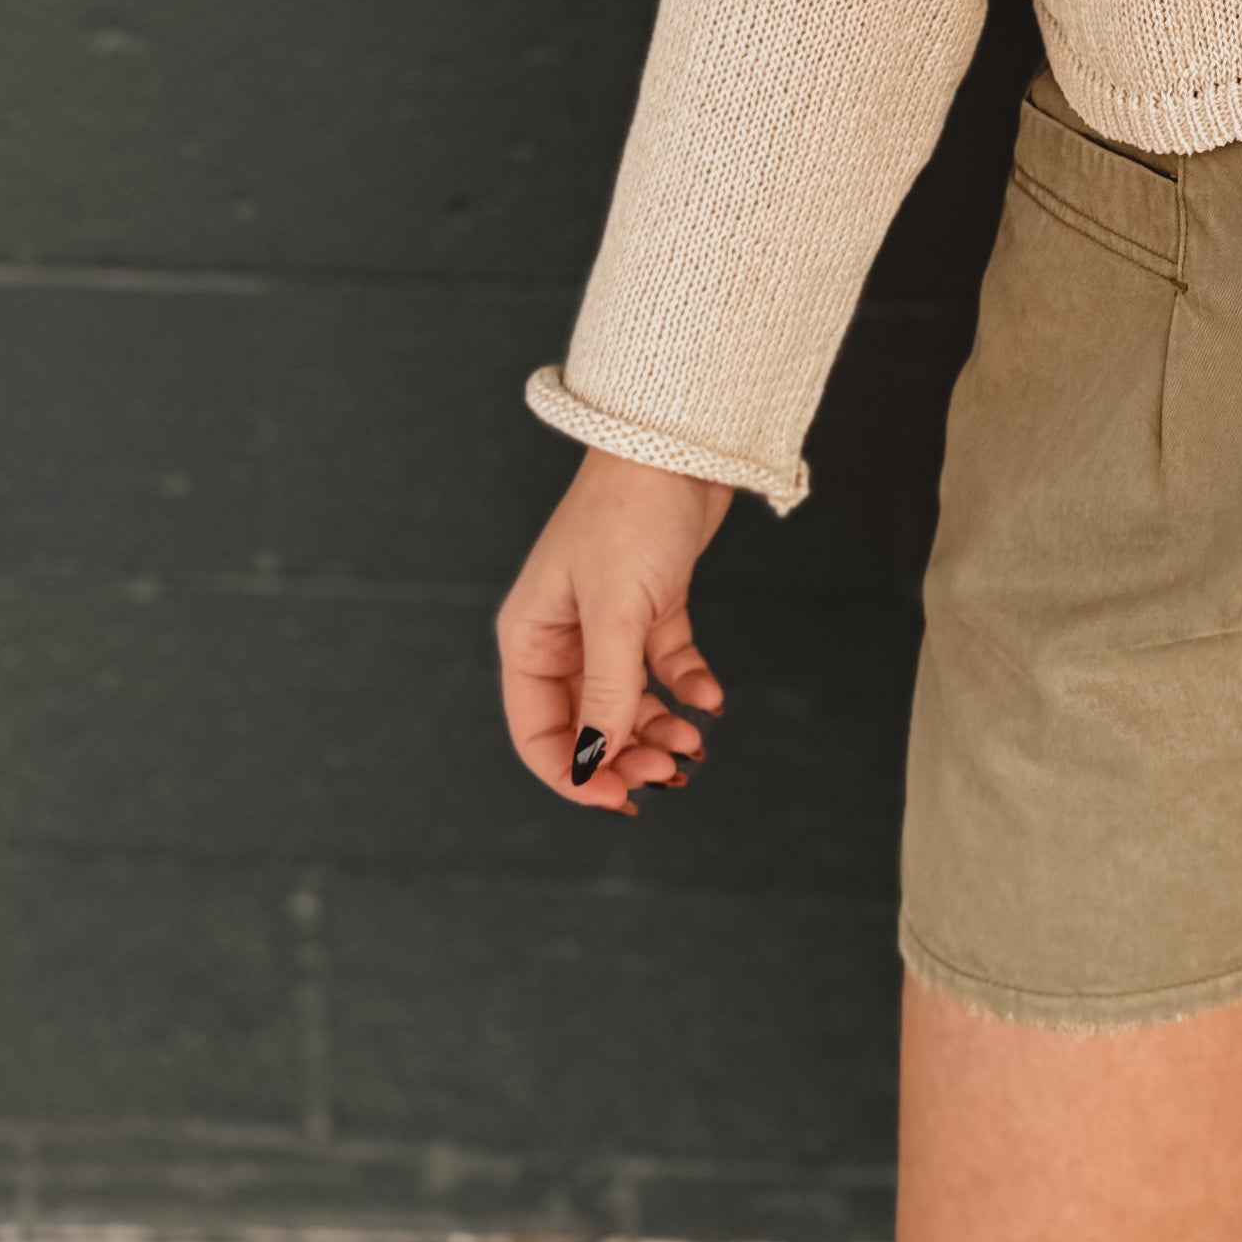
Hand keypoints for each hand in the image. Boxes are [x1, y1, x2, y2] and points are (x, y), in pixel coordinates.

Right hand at [495, 446, 733, 812]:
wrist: (678, 444)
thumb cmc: (630, 512)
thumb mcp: (617, 613)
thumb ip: (608, 691)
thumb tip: (596, 764)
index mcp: (531, 638)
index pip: (538, 732)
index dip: (574, 774)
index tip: (617, 797)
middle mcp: (565, 636)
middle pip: (588, 723)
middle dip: (625, 756)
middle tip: (667, 775)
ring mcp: (610, 622)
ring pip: (628, 700)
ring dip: (658, 729)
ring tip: (693, 743)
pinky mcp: (653, 606)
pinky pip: (665, 666)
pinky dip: (687, 687)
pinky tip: (710, 699)